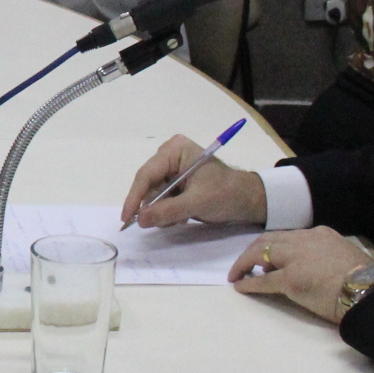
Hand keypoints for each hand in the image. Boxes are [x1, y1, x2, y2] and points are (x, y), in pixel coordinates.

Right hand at [119, 134, 267, 227]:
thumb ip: (168, 210)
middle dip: (154, 206)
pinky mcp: (174, 182)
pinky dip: (167, 211)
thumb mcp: (197, 202)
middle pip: (147, 185)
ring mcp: (171, 169)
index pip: (147, 174)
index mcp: (175, 150)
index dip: (135, 197)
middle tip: (165, 222)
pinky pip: (160, 199)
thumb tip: (140, 219)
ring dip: (162, 211)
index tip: (126, 218)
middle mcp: (169, 155)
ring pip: (152, 195)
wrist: (247, 201)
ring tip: (180, 219)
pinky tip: (181, 216)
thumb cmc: (226, 194)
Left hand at [229, 227, 372, 324]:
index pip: (288, 236)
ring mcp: (296, 258)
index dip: (272, 246)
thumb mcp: (343, 256)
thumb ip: (323, 255)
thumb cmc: (364, 280)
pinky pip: (263, 280)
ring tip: (237, 274)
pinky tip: (240, 287)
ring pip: (260, 254)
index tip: (264, 257)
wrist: (370, 291)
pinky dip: (249, 283)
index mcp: (321, 234)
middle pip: (269, 240)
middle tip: (243, 264)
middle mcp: (306, 240)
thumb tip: (304, 266)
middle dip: (252, 251)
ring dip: (245, 263)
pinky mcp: (291, 278)